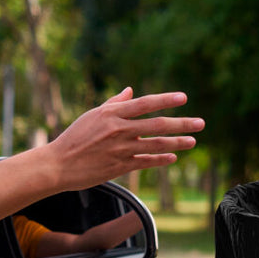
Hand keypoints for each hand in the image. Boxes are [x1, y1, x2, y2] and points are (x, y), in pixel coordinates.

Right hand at [45, 87, 203, 190]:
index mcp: (112, 113)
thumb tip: (130, 91)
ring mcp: (120, 149)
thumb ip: (114, 103)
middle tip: (201, 123)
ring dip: (177, 142)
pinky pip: (146, 161)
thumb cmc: (74, 137)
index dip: (166, 100)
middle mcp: (119, 129)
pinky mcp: (120, 166)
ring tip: (193, 141)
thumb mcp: (92, 115)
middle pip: (158, 124)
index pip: (145, 103)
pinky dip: (161, 159)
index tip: (183, 98)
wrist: (58, 164)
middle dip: (182, 123)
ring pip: (156, 144)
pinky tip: (173, 158)